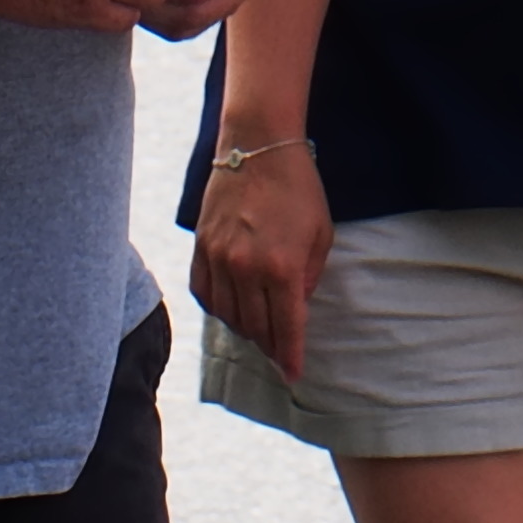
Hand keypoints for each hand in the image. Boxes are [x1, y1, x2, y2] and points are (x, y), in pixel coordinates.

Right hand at [190, 139, 331, 381]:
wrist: (258, 147)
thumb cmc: (298, 188)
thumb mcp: (321, 233)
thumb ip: (309, 277)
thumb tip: (295, 307)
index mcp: (283, 268)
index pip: (286, 328)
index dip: (289, 356)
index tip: (292, 375)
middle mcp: (247, 270)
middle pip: (255, 328)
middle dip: (269, 344)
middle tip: (278, 350)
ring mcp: (220, 260)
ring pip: (228, 316)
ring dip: (244, 328)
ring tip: (257, 328)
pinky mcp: (201, 249)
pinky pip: (205, 294)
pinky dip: (218, 307)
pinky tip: (231, 307)